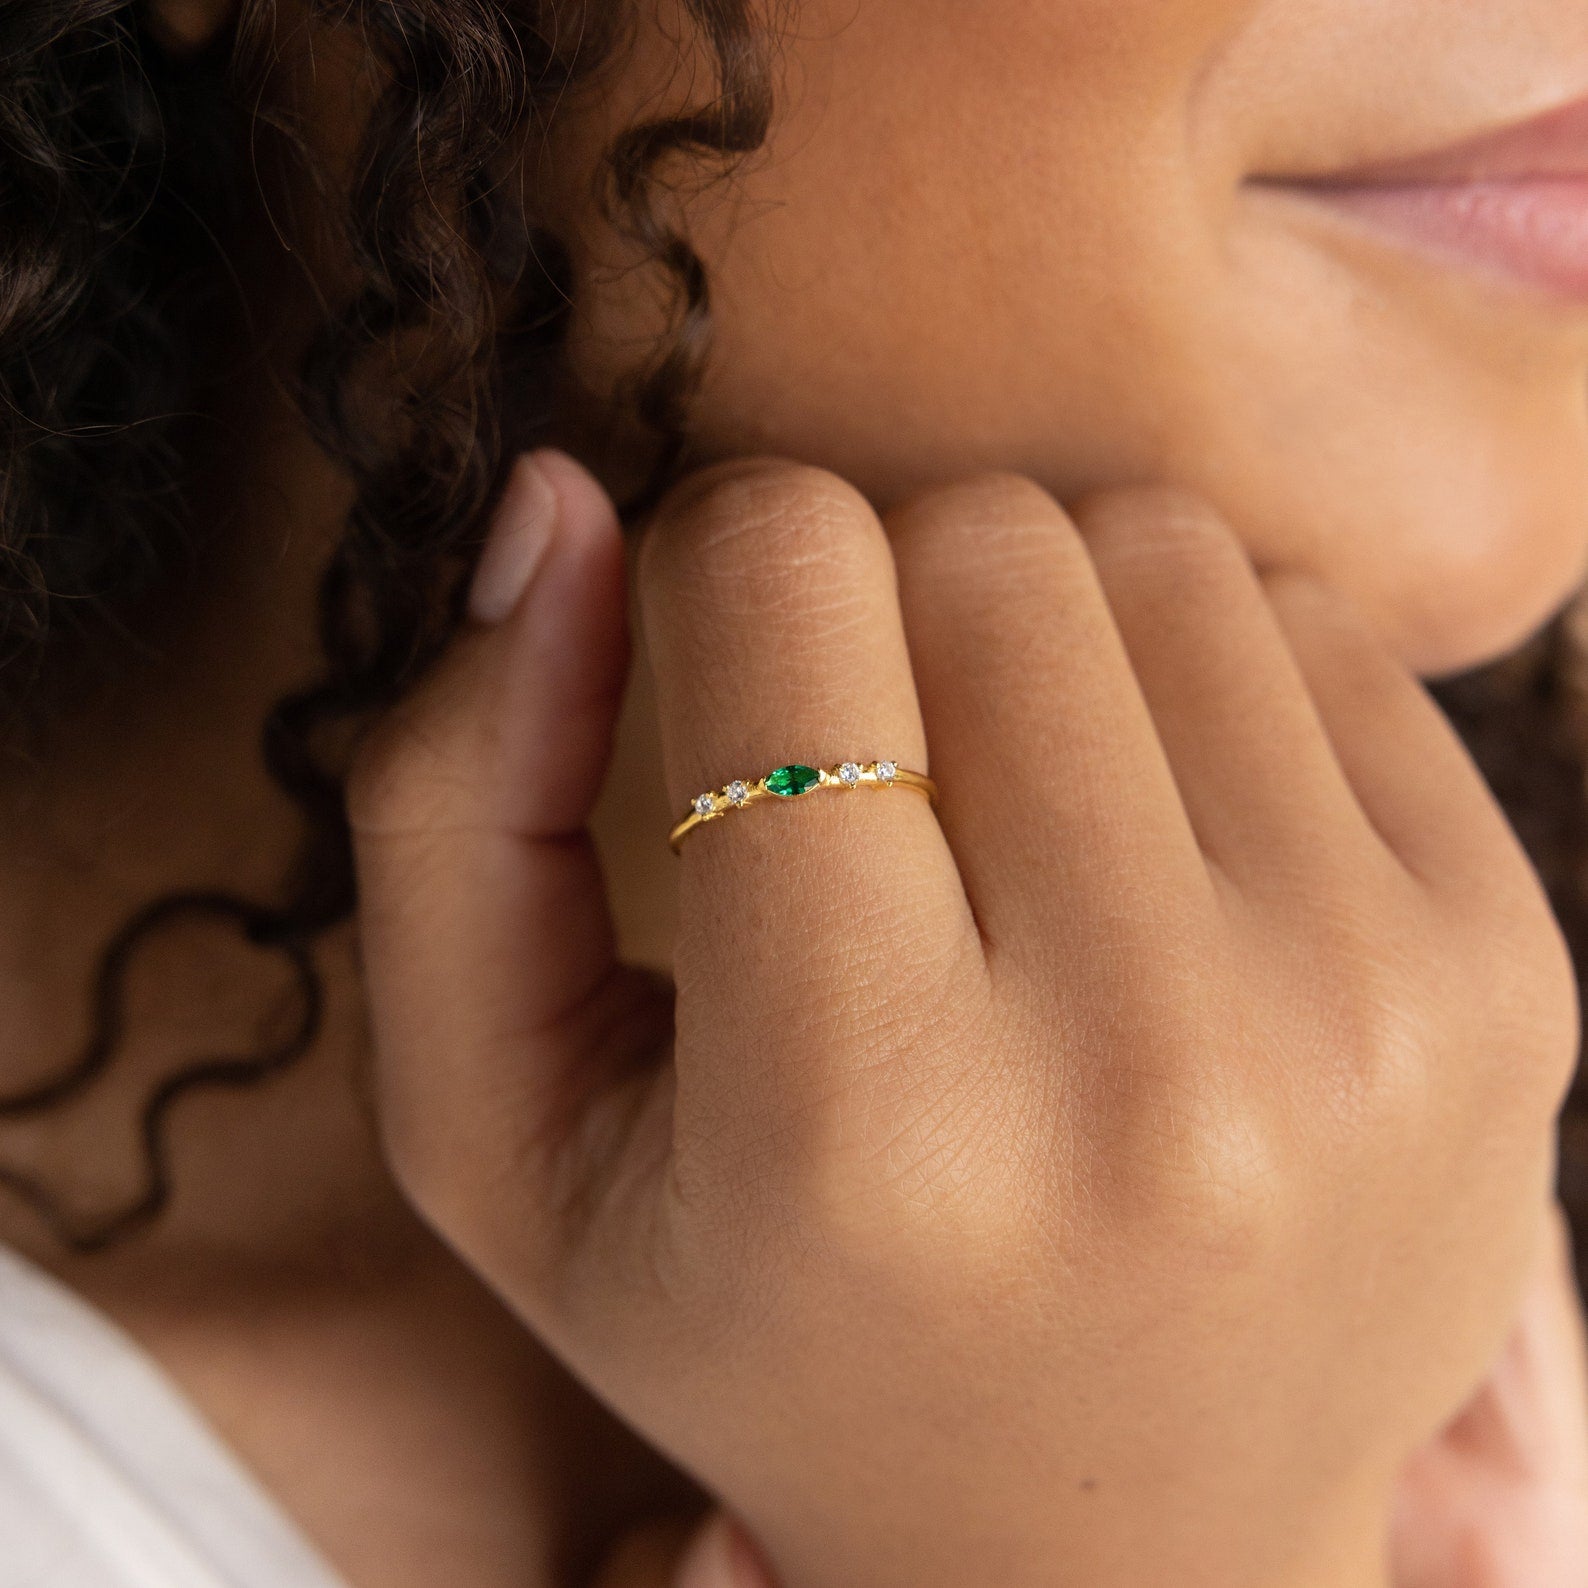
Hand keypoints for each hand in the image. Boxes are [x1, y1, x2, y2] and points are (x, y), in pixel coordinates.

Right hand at [348, 450, 1577, 1586]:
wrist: (1119, 1539)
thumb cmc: (775, 1322)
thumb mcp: (510, 1132)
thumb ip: (458, 809)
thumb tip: (556, 498)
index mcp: (862, 1119)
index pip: (779, 574)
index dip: (710, 572)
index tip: (719, 682)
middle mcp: (1149, 1067)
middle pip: (982, 534)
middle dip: (880, 593)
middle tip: (868, 764)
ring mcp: (1372, 1013)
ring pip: (1156, 545)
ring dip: (1042, 623)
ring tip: (1006, 806)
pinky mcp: (1508, 966)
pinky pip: (1318, 624)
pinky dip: (1195, 679)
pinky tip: (1149, 841)